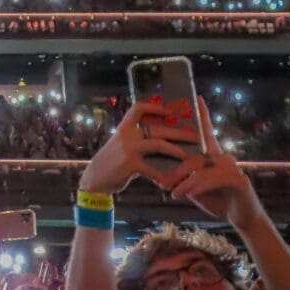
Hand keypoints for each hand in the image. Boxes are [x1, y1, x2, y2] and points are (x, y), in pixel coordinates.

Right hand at [78, 102, 192, 193]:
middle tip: (195, 136)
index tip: (172, 111)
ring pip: (159, 144)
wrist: (94, 178)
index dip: (156, 107)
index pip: (139, 108)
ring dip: (177, 150)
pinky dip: (163, 177)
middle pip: (157, 128)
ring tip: (189, 156)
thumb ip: (136, 140)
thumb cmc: (111, 162)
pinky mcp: (130, 164)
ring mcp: (128, 148)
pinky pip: (153, 169)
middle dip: (179, 132)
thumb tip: (160, 139)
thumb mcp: (120, 145)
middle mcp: (126, 135)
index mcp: (124, 127)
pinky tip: (171, 182)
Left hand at [166, 98, 263, 231]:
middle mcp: (224, 158)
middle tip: (162, 183)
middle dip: (176, 170)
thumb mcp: (195, 189)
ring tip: (174, 193)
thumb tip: (162, 175)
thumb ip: (183, 179)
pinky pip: (213, 179)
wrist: (242, 219)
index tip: (198, 98)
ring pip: (201, 169)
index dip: (203, 116)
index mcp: (213, 157)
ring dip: (185, 183)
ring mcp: (233, 168)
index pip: (207, 133)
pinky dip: (198, 187)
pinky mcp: (240, 180)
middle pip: (194, 157)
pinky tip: (189, 194)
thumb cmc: (217, 200)